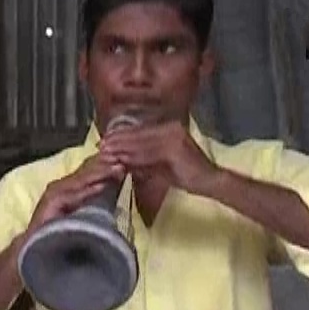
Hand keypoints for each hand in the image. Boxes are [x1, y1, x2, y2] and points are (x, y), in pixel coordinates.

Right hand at [28, 154, 127, 231]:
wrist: (38, 245)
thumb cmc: (60, 231)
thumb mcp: (81, 211)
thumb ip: (93, 199)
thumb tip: (112, 188)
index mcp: (67, 186)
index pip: (88, 171)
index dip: (106, 164)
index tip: (125, 160)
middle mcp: (60, 186)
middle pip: (85, 172)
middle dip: (105, 164)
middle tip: (124, 158)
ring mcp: (54, 193)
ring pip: (81, 180)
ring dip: (100, 173)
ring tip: (118, 168)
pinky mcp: (51, 203)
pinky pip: (73, 195)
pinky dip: (88, 190)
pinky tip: (102, 186)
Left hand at [95, 121, 221, 194]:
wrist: (208, 180)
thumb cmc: (185, 174)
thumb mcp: (160, 165)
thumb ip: (142, 160)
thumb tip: (121, 159)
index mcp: (169, 128)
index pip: (141, 131)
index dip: (121, 136)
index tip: (104, 141)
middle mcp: (172, 128)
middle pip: (139, 134)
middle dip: (118, 141)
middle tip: (100, 146)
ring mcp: (175, 137)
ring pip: (142, 143)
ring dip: (123, 148)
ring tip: (107, 153)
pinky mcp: (176, 148)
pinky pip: (150, 153)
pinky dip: (135, 157)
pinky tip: (122, 160)